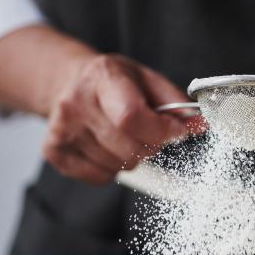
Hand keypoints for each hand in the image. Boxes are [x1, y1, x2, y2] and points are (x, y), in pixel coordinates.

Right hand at [43, 54, 196, 183]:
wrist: (69, 82)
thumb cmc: (114, 82)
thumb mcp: (147, 79)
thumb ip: (176, 103)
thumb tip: (200, 126)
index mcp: (103, 77)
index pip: (132, 117)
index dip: (161, 131)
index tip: (177, 133)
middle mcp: (76, 103)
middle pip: (129, 147)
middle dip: (151, 146)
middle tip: (149, 133)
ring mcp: (61, 129)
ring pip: (118, 165)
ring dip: (131, 157)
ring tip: (123, 135)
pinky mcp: (54, 151)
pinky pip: (100, 177)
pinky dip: (112, 168)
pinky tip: (108, 146)